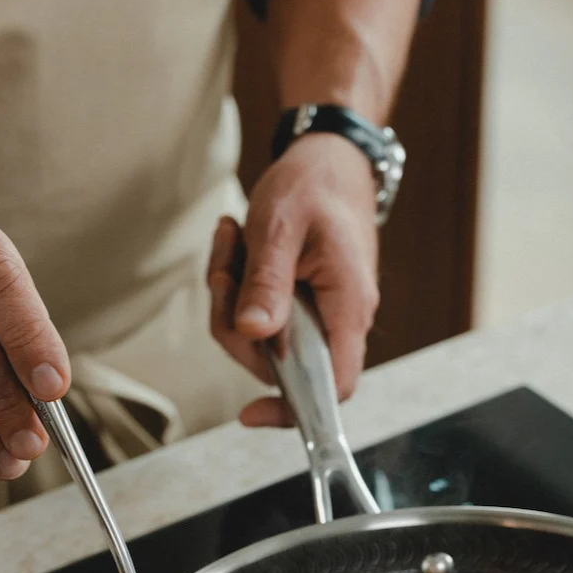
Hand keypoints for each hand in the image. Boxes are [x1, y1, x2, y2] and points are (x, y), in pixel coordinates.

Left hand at [207, 135, 378, 426]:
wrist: (329, 159)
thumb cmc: (314, 187)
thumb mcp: (280, 228)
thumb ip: (268, 283)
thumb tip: (254, 334)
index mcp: (347, 307)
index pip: (334, 386)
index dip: (295, 410)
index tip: (250, 413)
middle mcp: (338, 320)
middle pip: (279, 364)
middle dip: (236, 324)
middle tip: (225, 270)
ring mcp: (320, 314)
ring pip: (262, 339)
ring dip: (233, 296)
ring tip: (232, 242)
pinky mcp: (300, 305)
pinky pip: (260, 316)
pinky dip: (239, 286)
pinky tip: (236, 246)